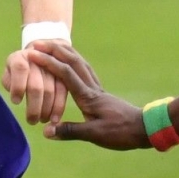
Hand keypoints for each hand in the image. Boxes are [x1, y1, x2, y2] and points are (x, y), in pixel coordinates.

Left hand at [2, 45, 67, 124]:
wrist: (35, 58)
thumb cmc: (17, 72)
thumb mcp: (9, 74)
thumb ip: (10, 82)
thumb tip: (17, 96)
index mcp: (20, 57)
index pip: (20, 69)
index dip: (18, 85)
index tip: (16, 102)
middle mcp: (37, 58)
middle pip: (36, 85)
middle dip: (34, 105)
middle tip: (31, 121)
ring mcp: (52, 66)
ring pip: (50, 90)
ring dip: (46, 109)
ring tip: (41, 121)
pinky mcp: (63, 75)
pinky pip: (63, 92)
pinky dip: (59, 107)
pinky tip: (54, 119)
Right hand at [26, 42, 151, 149]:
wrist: (146, 129)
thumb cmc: (122, 132)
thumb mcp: (95, 135)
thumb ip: (70, 131)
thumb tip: (46, 131)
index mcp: (88, 96)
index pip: (65, 74)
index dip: (48, 63)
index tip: (32, 54)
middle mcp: (92, 88)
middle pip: (73, 62)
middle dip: (55, 50)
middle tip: (38, 43)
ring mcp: (98, 90)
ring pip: (80, 64)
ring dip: (65, 53)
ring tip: (52, 46)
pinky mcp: (102, 95)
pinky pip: (85, 72)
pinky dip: (75, 64)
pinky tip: (72, 66)